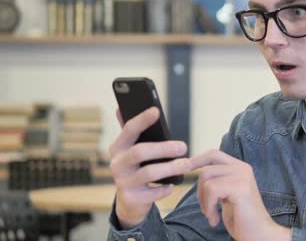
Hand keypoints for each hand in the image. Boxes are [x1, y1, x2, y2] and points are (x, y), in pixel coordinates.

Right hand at [109, 107, 191, 228]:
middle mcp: (117, 164)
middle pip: (140, 152)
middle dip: (164, 148)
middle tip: (183, 146)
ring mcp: (123, 182)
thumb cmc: (136, 167)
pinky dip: (165, 189)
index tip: (156, 110)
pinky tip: (172, 185)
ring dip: (171, 168)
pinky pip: (153, 193)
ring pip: (149, 173)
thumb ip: (130, 131)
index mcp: (118, 147)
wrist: (130, 200)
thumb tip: (120, 107)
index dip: (142, 119)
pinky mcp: (132, 198)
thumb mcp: (131, 149)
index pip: (129, 130)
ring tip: (186, 164)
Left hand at [191, 149, 291, 240]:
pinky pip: (212, 190)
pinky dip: (209, 207)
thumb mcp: (226, 194)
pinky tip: (215, 219)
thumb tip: (195, 170)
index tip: (185, 168)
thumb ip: (217, 181)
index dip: (197, 159)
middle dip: (199, 190)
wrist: (258, 234)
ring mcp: (242, 176)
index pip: (214, 154)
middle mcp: (242, 168)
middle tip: (205, 208)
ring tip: (212, 215)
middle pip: (206, 168)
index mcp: (239, 168)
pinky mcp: (240, 187)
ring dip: (204, 201)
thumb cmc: (241, 217)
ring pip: (207, 179)